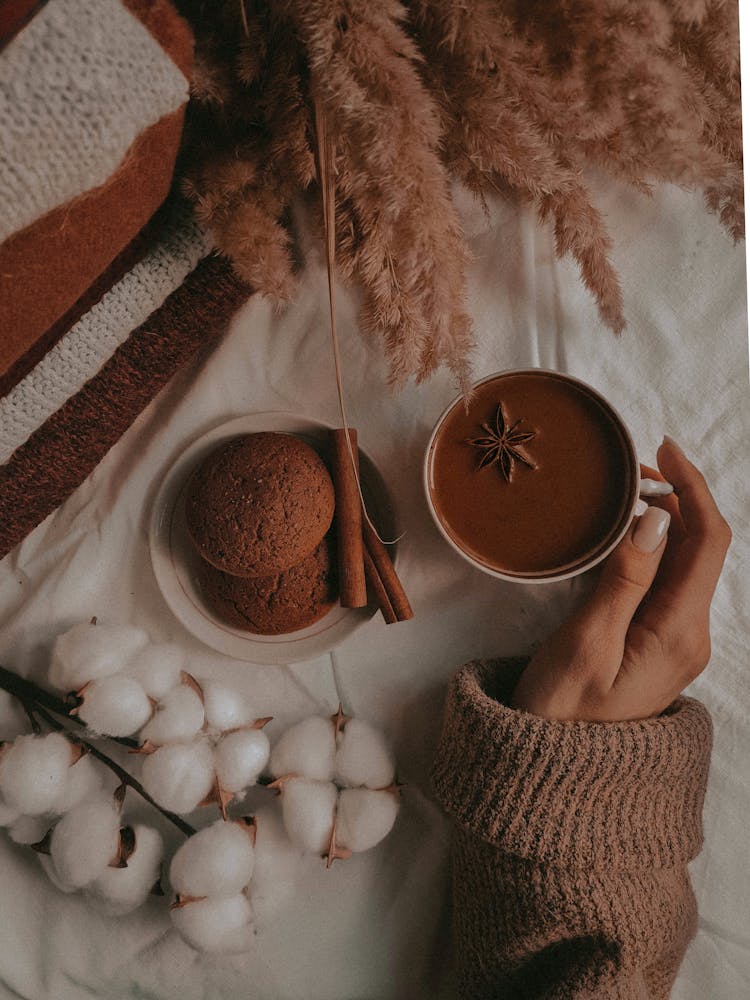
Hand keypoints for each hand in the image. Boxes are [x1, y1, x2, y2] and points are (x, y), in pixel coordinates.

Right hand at [511, 437, 731, 720]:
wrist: (555, 777)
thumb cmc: (560, 715)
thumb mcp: (585, 643)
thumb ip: (624, 580)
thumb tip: (655, 519)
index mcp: (679, 633)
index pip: (708, 541)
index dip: (693, 488)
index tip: (662, 450)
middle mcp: (689, 635)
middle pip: (700, 548)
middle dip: (676, 499)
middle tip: (629, 471)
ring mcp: (674, 642)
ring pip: (683, 564)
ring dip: (663, 523)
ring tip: (624, 494)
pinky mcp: (655, 645)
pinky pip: (664, 584)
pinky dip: (650, 550)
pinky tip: (622, 538)